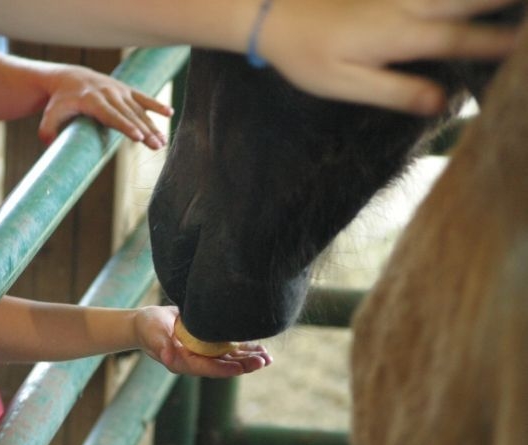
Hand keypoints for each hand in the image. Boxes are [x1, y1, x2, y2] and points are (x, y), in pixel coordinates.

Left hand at [39, 65, 172, 148]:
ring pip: (139, 110)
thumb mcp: (51, 113)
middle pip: (130, 115)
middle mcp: (109, 93)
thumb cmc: (61, 100)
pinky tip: (170, 113)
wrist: (71, 78)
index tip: (138, 137)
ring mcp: (119, 91)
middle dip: (145, 130)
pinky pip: (143, 97)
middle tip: (156, 145)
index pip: (111, 115)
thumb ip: (47, 128)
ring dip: (152, 126)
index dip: (125, 126)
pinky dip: (156, 105)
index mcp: (92, 100)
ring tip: (163, 142)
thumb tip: (48, 143)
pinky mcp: (126, 90)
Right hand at [134, 306, 271, 377]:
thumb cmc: (148, 329)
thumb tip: (169, 358)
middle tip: (264, 361)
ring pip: (229, 359)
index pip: (207, 368)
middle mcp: (196, 361)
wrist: (146, 324)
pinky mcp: (208, 345)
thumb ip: (161, 346)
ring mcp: (203, 354)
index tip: (241, 368)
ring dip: (248, 359)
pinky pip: (229, 350)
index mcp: (183, 362)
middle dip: (244, 364)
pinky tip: (259, 348)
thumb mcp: (153, 334)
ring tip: (267, 357)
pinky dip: (244, 349)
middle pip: (223, 366)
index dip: (224, 368)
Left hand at [259, 0, 518, 114]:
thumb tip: (441, 103)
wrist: (274, 14)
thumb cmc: (307, 56)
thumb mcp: (345, 85)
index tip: (526, 47)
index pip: (459, 38)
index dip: (496, 41)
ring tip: (514, 1)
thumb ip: (394, 91)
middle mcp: (406, 5)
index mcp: (399, 36)